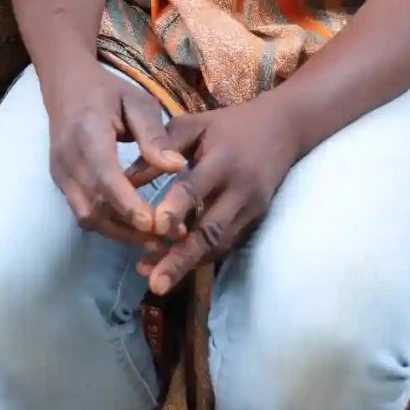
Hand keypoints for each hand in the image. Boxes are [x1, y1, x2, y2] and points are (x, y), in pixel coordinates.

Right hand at [43, 63, 187, 246]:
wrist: (66, 85)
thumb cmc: (107, 91)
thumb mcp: (137, 102)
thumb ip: (154, 136)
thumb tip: (177, 167)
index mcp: (88, 133)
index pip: (105, 177)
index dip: (128, 204)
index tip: (154, 223)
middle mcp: (68, 159)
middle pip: (95, 206)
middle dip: (129, 228)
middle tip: (166, 238)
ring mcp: (60, 174)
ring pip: (87, 217)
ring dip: (119, 233)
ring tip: (154, 240)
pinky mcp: (60, 183)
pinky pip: (83, 213)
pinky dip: (107, 225)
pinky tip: (133, 228)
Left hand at [126, 93, 302, 293]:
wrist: (282, 130)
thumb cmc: (229, 125)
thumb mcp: (195, 125)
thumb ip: (162, 147)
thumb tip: (127, 177)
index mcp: (223, 161)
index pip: (197, 187)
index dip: (177, 207)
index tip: (156, 226)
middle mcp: (239, 190)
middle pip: (211, 231)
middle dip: (182, 259)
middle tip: (155, 284)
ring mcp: (250, 210)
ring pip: (219, 245)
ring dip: (188, 264)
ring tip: (157, 281)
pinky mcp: (254, 222)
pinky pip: (226, 244)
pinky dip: (201, 257)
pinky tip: (175, 266)